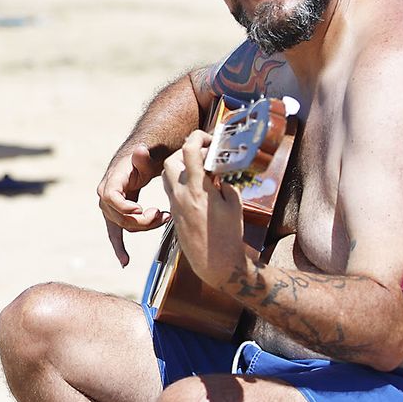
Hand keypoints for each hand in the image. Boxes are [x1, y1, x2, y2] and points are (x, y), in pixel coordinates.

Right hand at [97, 143, 170, 266]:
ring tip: (163, 218)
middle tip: (163, 214)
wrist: (135, 164)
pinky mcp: (115, 217)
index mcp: (111, 182)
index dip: (124, 206)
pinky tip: (124, 261)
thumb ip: (142, 157)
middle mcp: (105, 197)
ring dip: (144, 227)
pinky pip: (116, 234)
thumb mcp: (143, 157)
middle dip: (142, 220)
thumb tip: (140, 150)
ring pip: (124, 226)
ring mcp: (109, 209)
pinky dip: (119, 248)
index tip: (140, 210)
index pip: (110, 197)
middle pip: (120, 216)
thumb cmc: (141, 160)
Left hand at [159, 130, 246, 285]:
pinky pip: (170, 188)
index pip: (189, 151)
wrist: (215, 263)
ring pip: (167, 174)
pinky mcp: (174, 213)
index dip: (197, 138)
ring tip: (199, 170)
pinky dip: (180, 181)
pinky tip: (196, 186)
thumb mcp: (235, 205)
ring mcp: (175, 204)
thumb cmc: (228, 236)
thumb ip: (225, 184)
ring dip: (181, 166)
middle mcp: (181, 194)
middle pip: (172, 160)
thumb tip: (218, 175)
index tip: (208, 139)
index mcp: (198, 189)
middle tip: (203, 155)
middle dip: (186, 152)